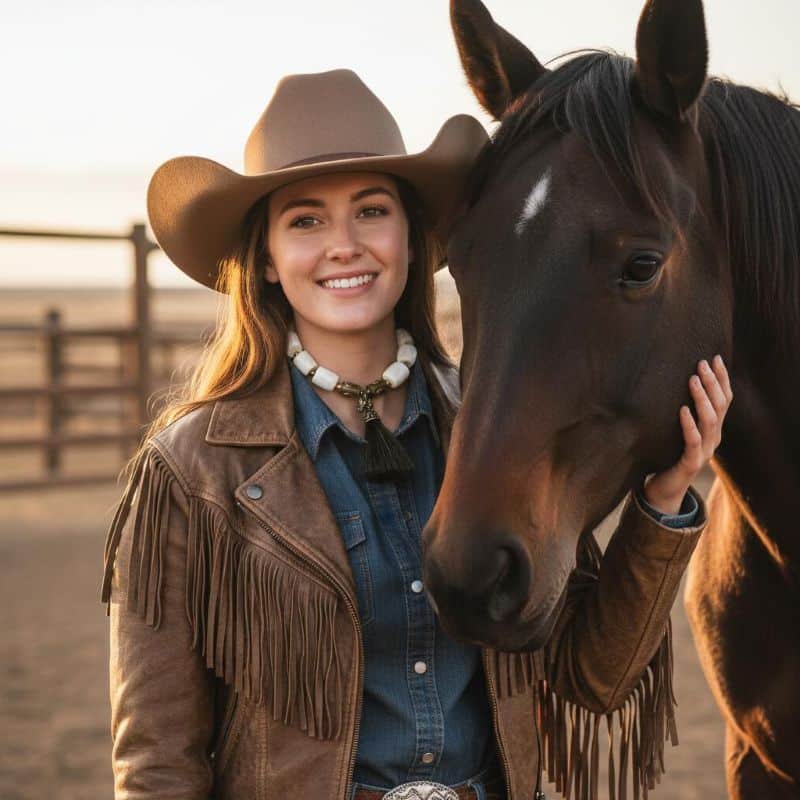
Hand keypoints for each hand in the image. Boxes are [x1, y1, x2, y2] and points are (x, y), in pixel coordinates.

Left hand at [644, 355, 732, 515]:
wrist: (664, 488)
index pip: (724, 399)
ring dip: (702, 398)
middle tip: (701, 363)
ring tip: (692, 379)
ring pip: (710, 421)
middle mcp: (713, 438)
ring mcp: (704, 452)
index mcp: (713, 429)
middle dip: (712, 382)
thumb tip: (674, 379)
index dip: (722, 378)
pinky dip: (689, 424)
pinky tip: (682, 410)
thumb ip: (682, 409)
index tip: (715, 357)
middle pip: (720, 406)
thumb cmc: (667, 453)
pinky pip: (693, 442)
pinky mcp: (691, 463)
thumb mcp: (677, 428)